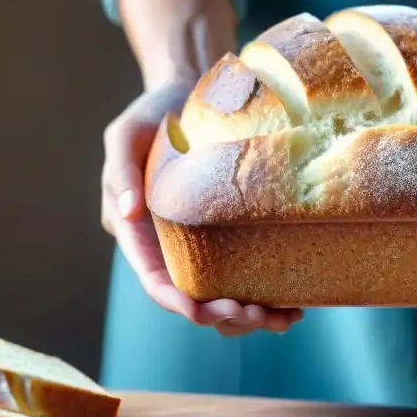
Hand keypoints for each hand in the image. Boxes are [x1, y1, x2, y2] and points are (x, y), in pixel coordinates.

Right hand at [102, 81, 301, 336]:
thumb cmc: (149, 115)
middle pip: (194, 297)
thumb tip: (129, 212)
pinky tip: (296, 305)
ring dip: (251, 315)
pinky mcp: (230, 236)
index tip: (200, 313)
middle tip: (256, 314)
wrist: (186, 97)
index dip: (176, 302)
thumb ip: (121, 171)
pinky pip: (247, 274)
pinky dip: (270, 293)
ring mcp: (201, 245)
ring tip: (284, 319)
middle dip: (222, 315)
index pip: (155, 280)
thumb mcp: (125, 135)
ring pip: (223, 295)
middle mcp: (169, 248)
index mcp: (138, 234)